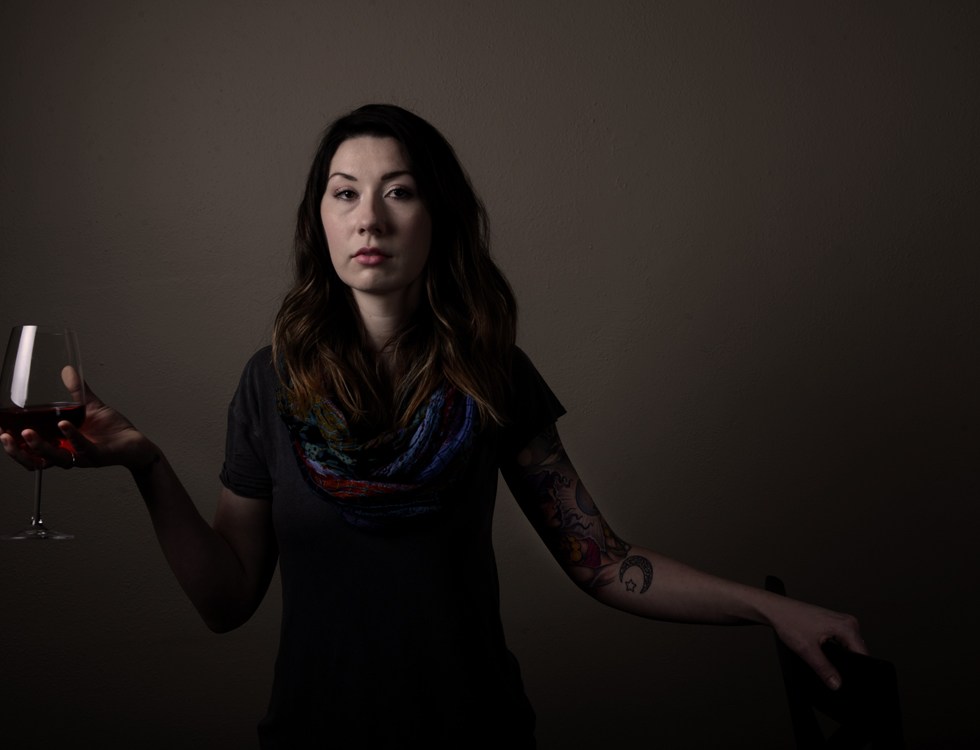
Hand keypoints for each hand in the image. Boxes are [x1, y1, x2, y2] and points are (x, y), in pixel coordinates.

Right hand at [0, 369, 155, 471]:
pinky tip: (63, 425)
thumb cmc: (113, 430)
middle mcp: (67, 453)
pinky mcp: (98, 456)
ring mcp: (82, 457)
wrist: (137, 443)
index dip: (12, 445)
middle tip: (5, 436)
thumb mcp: (90, 407)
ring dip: (39, 446)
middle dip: (17, 450)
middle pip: (34, 460)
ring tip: (27, 432)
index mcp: (60, 444)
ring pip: (54, 458)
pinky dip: (72, 436)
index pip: (29, 450)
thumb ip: (77, 391)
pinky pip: (82, 448)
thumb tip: (67, 369)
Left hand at [766, 595, 866, 689]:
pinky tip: (820, 648)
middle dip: (846, 663)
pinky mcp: (833, 623)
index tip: (847, 679)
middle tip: (828, 666)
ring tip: (820, 652)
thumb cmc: (788, 621)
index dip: (856, 670)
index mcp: (846, 626)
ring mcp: (840, 621)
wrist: (776, 610)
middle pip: (856, 652)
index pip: (862, 654)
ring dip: (840, 655)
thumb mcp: (807, 650)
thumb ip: (824, 669)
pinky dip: (835, 649)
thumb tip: (836, 683)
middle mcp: (846, 621)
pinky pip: (841, 641)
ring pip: (848, 647)